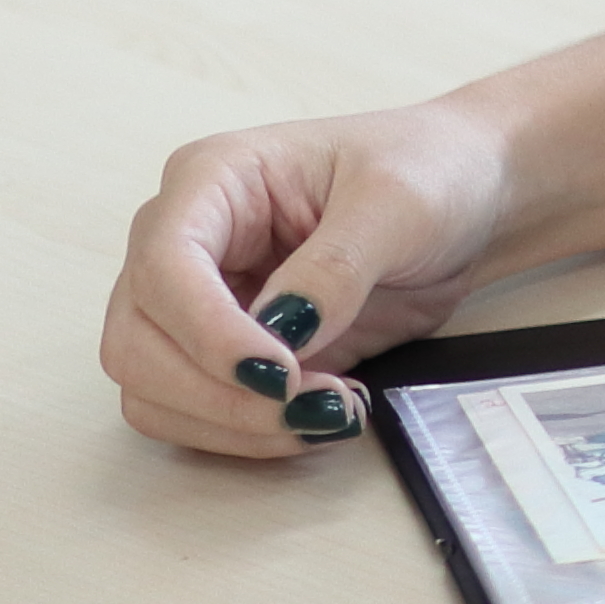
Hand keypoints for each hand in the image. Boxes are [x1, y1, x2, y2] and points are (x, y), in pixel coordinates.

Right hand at [99, 102, 519, 455]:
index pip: (164, 267)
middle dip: (217, 394)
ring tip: (330, 412)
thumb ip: (336, 266)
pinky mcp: (228, 352)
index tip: (278, 374)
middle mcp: (186, 242)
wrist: (468, 194)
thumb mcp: (398, 203)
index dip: (207, 333)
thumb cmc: (428, 170)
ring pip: (154, 390)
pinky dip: (249, 434)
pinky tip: (320, 414)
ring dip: (233, 424)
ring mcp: (199, 302)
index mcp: (211, 180)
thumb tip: (281, 334)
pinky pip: (201, 413)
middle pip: (136, 343)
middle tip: (312, 409)